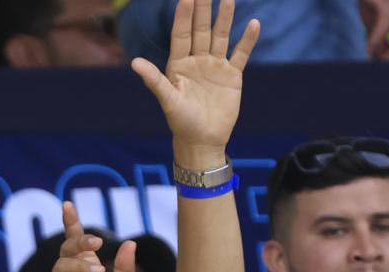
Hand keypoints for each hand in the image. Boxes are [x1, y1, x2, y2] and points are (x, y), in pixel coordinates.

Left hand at [130, 0, 259, 162]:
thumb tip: (135, 63)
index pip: (182, 34)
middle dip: (203, 9)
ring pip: (220, 37)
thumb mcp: (167, 100)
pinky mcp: (232, 76)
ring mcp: (215, 67)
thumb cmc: (180, 122)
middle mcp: (196, 61)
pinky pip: (240, 54)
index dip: (184, 16)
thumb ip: (153, 80)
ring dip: (224, 18)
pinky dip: (247, 40)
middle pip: (200, 30)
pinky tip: (253, 24)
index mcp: (178, 65)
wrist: (202, 140)